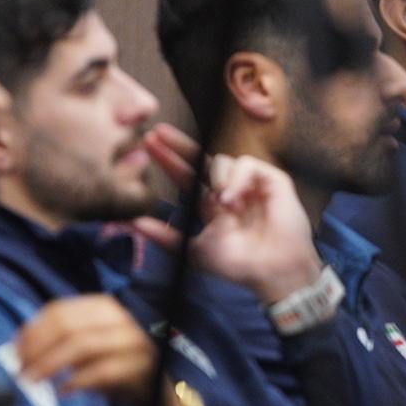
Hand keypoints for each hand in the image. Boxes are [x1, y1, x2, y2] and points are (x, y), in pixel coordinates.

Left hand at [17, 295, 155, 399]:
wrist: (153, 387)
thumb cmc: (111, 364)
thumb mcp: (84, 346)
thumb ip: (57, 340)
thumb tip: (18, 343)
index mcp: (102, 307)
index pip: (59, 311)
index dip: (33, 332)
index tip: (15, 353)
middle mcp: (119, 319)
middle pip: (69, 327)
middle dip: (39, 349)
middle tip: (21, 371)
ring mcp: (132, 342)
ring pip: (84, 346)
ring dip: (52, 364)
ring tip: (35, 381)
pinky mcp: (141, 366)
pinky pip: (103, 371)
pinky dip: (78, 382)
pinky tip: (63, 392)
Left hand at [135, 142, 324, 304]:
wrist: (271, 272)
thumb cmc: (238, 266)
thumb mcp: (194, 251)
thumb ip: (165, 237)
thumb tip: (133, 223)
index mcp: (213, 205)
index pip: (188, 177)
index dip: (169, 162)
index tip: (148, 146)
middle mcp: (230, 190)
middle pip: (202, 159)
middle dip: (179, 145)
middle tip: (157, 133)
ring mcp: (251, 184)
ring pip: (224, 161)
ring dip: (218, 178)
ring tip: (223, 204)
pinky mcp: (272, 181)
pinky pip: (247, 164)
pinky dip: (237, 179)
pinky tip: (234, 199)